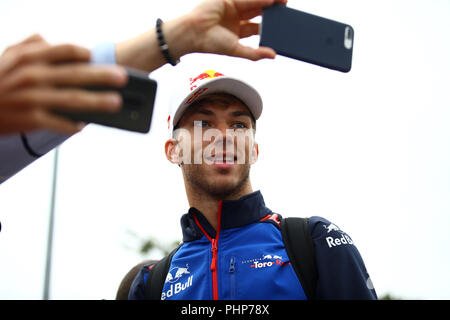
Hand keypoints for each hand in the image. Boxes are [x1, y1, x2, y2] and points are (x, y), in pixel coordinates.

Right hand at [0, 34, 127, 134]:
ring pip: (71, 99)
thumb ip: (28, 45)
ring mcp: (32, 98)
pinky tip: (83, 126)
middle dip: (102, 76)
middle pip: (75, 74)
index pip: (64, 50)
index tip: (96, 57)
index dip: (83, 53)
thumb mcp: (6, 56)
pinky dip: (71, 124)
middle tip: (123, 77)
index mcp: (29, 57)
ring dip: (97, 101)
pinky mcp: (30, 118)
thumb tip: (48, 39)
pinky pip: (57, 122)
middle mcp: (33, 75)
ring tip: (116, 102)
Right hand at [186, 0, 287, 60]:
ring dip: (269, 2)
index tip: (284, 26)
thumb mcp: (236, 50)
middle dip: (272, 11)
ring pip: (255, 3)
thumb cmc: (210, 43)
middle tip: (287, 10)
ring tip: (284, 2)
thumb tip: (273, 55)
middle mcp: (236, 17)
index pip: (258, 27)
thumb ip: (254, 53)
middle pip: (259, 12)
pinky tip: (271, 0)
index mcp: (238, 30)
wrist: (193, 33)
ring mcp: (232, 6)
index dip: (270, 26)